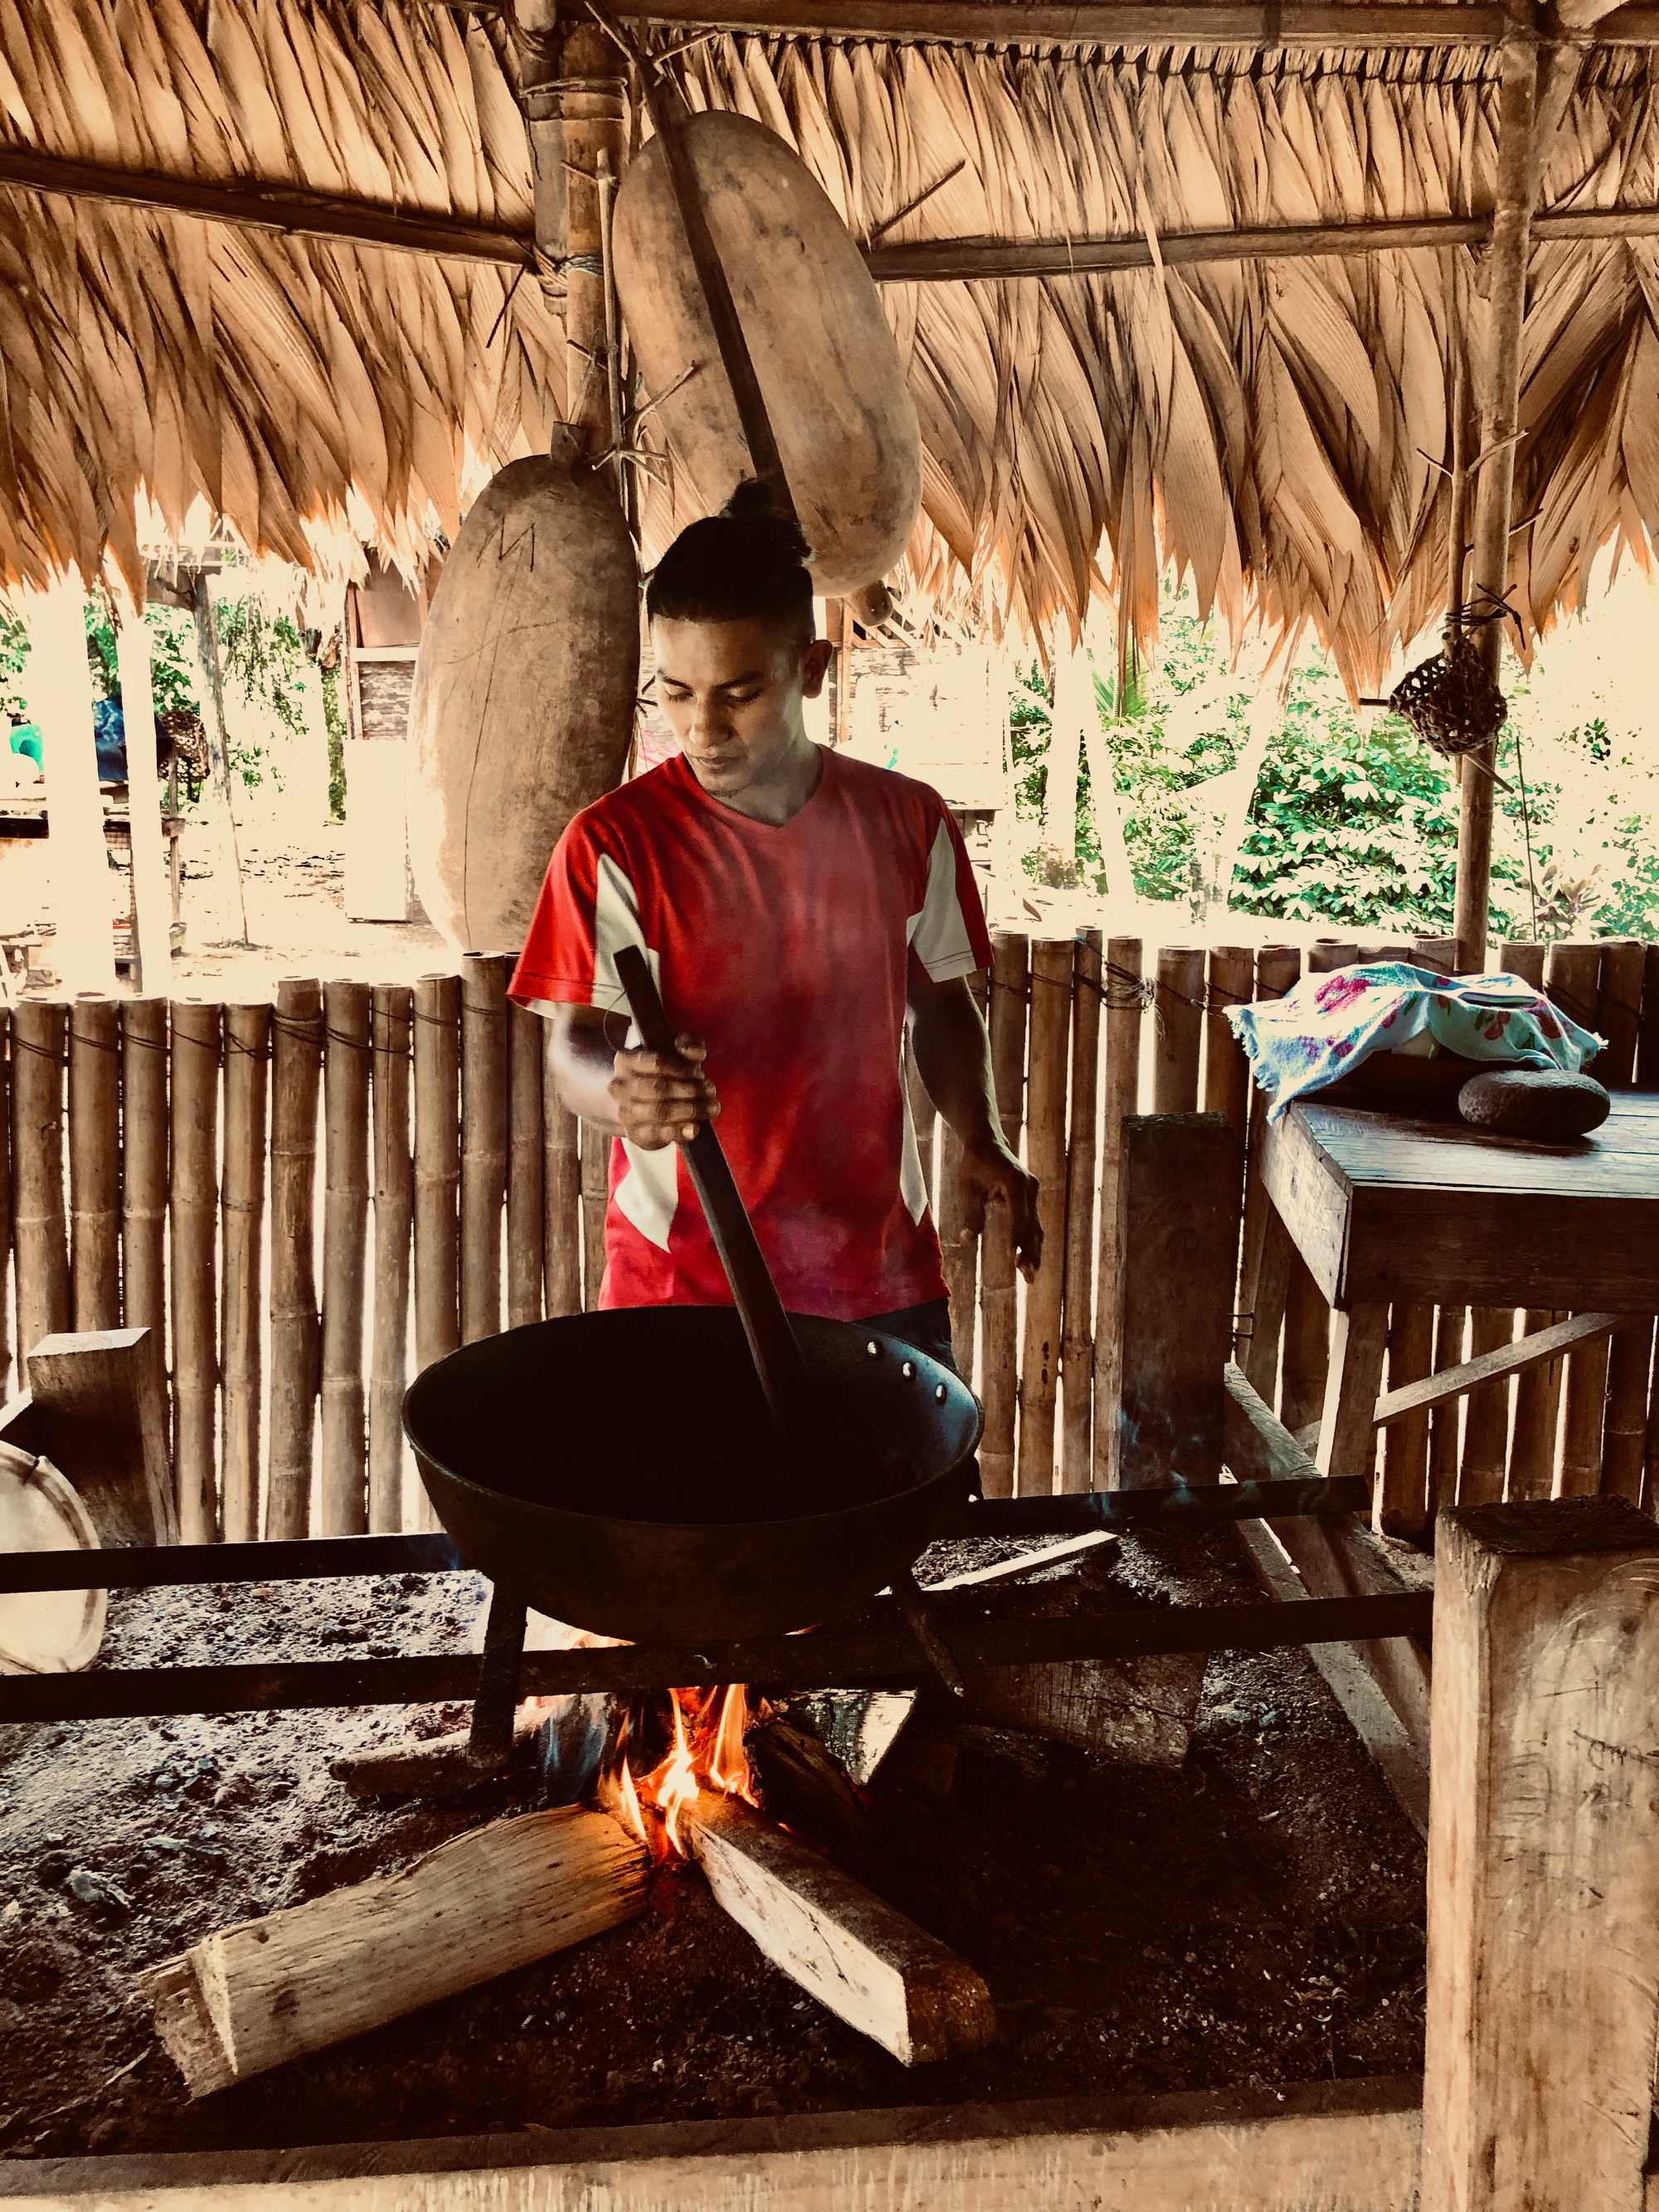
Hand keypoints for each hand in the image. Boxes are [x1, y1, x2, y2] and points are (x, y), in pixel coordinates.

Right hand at [608, 1031, 719, 1149]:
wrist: (633, 1101)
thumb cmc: (660, 1071)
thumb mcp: (672, 1050)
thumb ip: (687, 1044)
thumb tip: (695, 1052)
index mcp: (624, 1060)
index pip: (656, 1063)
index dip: (683, 1069)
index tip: (701, 1073)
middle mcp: (619, 1087)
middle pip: (658, 1089)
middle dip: (690, 1090)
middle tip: (711, 1090)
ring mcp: (624, 1113)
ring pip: (658, 1112)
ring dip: (689, 1110)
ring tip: (712, 1107)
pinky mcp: (634, 1135)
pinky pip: (656, 1135)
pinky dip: (678, 1132)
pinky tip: (694, 1129)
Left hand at [959, 1135, 1041, 1279]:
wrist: (987, 1142)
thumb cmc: (974, 1164)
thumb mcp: (968, 1188)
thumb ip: (971, 1214)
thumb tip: (967, 1239)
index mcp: (1015, 1183)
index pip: (1018, 1217)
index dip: (1016, 1239)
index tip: (1012, 1259)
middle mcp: (1029, 1188)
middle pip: (1033, 1226)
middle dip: (1031, 1253)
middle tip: (1028, 1277)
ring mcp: (1033, 1192)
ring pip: (1036, 1226)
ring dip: (1033, 1250)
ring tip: (1029, 1275)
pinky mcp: (1030, 1196)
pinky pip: (1032, 1222)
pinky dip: (1029, 1240)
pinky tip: (1027, 1259)